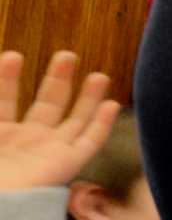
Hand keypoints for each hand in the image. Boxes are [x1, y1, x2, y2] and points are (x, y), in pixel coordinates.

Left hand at [0, 52, 118, 190]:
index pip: (4, 100)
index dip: (7, 78)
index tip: (12, 56)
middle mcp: (28, 142)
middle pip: (48, 104)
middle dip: (57, 79)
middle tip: (67, 55)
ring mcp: (50, 152)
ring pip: (75, 120)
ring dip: (87, 98)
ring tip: (98, 75)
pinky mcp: (68, 164)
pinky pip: (90, 141)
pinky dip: (102, 123)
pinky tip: (112, 104)